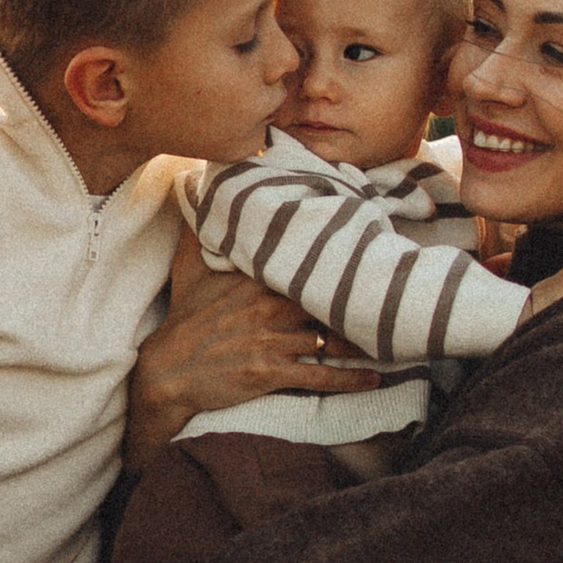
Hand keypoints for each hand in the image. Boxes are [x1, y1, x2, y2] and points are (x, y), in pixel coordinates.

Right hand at [124, 225, 381, 470]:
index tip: (371, 255)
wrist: (167, 371)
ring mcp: (273, 339)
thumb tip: (190, 183)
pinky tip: (375, 378)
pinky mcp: (272, 372)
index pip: (309, 262)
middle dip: (361, 300)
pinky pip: (321, 376)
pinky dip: (351, 379)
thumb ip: (199, 229)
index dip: (341, 260)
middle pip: (329, 299)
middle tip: (394, 298)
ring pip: (332, 339)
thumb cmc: (183, 318)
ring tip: (395, 338)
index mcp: (257, 276)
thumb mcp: (187, 268)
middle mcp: (270, 305)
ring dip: (366, 342)